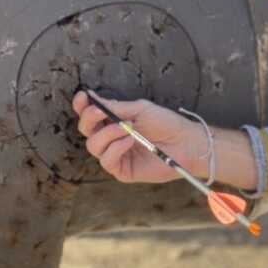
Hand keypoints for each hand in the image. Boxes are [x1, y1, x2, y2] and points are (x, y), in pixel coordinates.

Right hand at [72, 91, 206, 183]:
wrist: (186, 143)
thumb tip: (92, 97)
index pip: (90, 116)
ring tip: (127, 127)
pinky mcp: (122, 170)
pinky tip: (129, 141)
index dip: (81, 106)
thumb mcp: (139, 110)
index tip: (83, 96)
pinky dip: (116, 148)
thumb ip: (116, 107)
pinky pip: (107, 161)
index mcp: (113, 122)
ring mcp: (116, 155)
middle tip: (101, 112)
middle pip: (86, 131)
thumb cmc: (166, 124)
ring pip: (93, 146)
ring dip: (108, 133)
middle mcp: (111, 139)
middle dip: (90, 119)